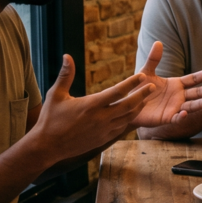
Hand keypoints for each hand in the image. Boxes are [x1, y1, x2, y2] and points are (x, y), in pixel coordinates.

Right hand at [33, 55, 154, 164]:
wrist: (47, 147)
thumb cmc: (50, 119)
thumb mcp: (56, 95)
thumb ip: (66, 75)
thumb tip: (67, 55)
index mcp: (91, 105)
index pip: (117, 92)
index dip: (131, 83)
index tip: (142, 76)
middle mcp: (100, 118)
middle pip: (128, 105)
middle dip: (142, 95)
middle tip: (153, 87)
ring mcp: (103, 131)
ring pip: (127, 118)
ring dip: (138, 108)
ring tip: (146, 99)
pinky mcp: (102, 139)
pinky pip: (120, 128)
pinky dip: (129, 119)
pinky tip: (133, 114)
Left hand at [131, 42, 201, 126]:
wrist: (129, 105)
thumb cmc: (139, 89)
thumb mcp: (146, 72)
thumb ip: (153, 59)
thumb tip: (158, 42)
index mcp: (177, 84)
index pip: (194, 79)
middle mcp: (179, 96)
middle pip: (198, 92)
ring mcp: (175, 108)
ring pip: (191, 105)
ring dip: (201, 104)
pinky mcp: (167, 118)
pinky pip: (176, 118)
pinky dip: (181, 116)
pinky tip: (184, 113)